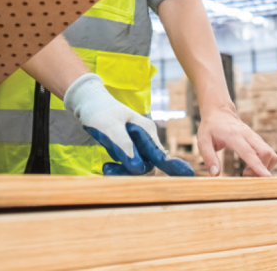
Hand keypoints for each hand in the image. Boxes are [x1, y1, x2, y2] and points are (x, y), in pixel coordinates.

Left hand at [64, 73, 193, 176]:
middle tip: (108, 170)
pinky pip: (129, 164)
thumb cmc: (99, 110)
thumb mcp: (109, 127)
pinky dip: (119, 168)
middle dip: (131, 172)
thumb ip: (124, 146)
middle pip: (147, 165)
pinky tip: (106, 166)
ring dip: (122, 171)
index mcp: (146, 131)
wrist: (88, 101)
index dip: (173, 167)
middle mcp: (146, 139)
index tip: (187, 175)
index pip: (161, 155)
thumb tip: (138, 168)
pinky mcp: (129, 148)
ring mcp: (138, 144)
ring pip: (137, 167)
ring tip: (105, 168)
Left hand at [197, 106, 276, 176]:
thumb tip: (216, 174)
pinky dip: (265, 164)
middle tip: (245, 175)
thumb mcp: (202, 141)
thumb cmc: (210, 128)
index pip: (248, 151)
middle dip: (262, 169)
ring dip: (265, 167)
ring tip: (247, 172)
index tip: (267, 177)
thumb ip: (209, 157)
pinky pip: (269, 154)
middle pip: (266, 153)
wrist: (219, 112)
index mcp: (233, 135)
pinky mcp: (259, 141)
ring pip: (271, 154)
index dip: (258, 165)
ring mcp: (255, 137)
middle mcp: (248, 135)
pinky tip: (252, 166)